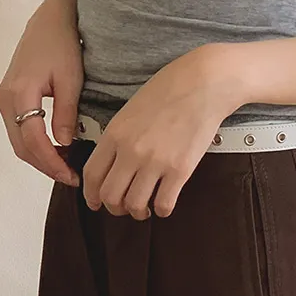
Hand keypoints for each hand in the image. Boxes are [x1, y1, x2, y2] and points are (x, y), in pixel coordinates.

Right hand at [0, 0, 82, 185]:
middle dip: (45, 165)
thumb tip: (63, 145)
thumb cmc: (63, 45)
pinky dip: (35, 144)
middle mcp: (5, 99)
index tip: (71, 175)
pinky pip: (19, 130)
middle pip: (21, 145)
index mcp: (19, 94)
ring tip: (65, 167)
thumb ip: (65, 113)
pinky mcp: (9, 98)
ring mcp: (4, 99)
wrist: (50, 20)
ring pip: (18, 140)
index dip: (51, 162)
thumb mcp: (70, 79)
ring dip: (39, 157)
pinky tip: (55, 149)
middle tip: (70, 177)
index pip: (32, 140)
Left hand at [83, 45, 244, 219]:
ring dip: (138, 213)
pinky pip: (164, 204)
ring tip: (145, 209)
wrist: (203, 83)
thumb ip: (118, 137)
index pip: (92, 175)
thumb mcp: (130, 110)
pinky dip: (162, 210)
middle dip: (114, 208)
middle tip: (123, 208)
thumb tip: (113, 163)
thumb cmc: (170, 90)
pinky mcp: (180, 169)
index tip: (96, 202)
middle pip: (110, 196)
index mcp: (115, 134)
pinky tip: (164, 203)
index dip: (91, 195)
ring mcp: (155, 161)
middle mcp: (131, 150)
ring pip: (135, 205)